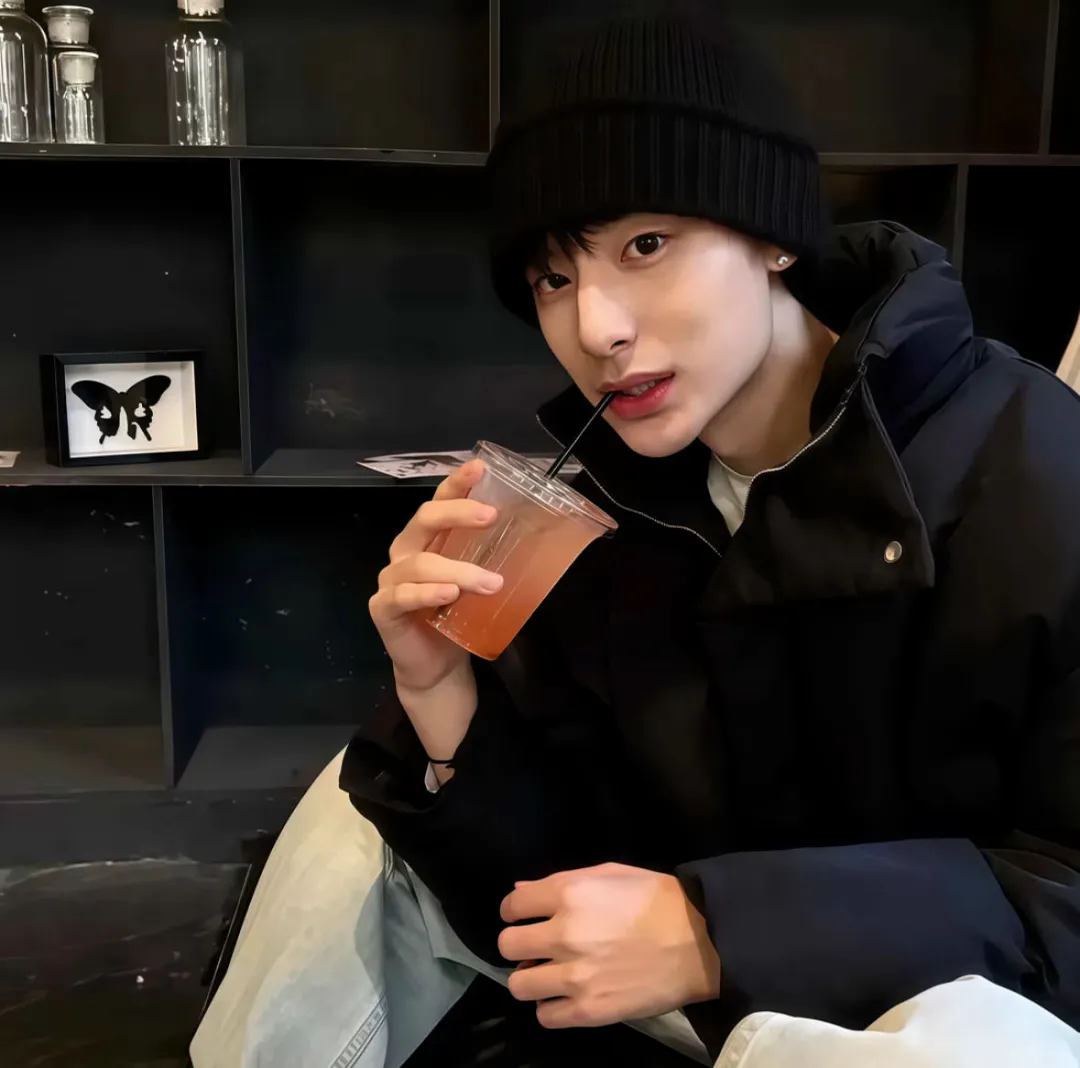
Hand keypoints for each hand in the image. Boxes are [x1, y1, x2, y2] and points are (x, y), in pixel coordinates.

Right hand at [369, 459, 502, 693]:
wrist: (436, 666)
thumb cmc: (457, 618)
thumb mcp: (478, 583)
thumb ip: (490, 559)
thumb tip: (536, 537)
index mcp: (428, 540)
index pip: (439, 502)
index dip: (457, 484)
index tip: (480, 468)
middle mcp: (406, 552)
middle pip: (424, 521)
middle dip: (458, 514)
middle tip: (492, 517)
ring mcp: (391, 580)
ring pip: (420, 564)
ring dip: (458, 570)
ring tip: (490, 583)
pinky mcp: (383, 609)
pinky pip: (401, 596)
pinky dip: (426, 593)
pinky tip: (448, 595)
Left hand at [498, 863, 720, 1028]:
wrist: (700, 941)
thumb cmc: (656, 898)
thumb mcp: (609, 873)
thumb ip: (562, 881)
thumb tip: (519, 892)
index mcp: (569, 893)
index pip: (512, 905)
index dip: (516, 910)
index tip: (526, 917)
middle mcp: (564, 934)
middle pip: (508, 946)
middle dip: (520, 944)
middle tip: (538, 946)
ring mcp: (575, 976)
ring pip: (519, 984)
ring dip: (531, 977)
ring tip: (550, 974)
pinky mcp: (589, 1011)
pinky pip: (544, 1016)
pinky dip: (551, 1007)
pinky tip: (566, 995)